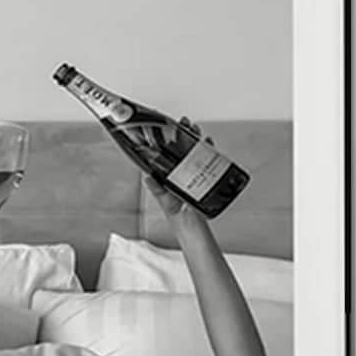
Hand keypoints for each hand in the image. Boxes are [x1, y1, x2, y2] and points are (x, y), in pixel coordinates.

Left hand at [143, 117, 213, 234]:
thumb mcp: (166, 202)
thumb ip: (158, 190)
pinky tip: (208, 144)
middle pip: (183, 149)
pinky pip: (209, 162)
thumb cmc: (180, 220)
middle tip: (184, 123)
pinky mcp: (208, 181)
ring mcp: (196, 176)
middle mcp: (183, 174)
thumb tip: (146, 176)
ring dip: (196, 139)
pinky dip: (209, 151)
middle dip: (184, 134)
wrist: (197, 232)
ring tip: (195, 130)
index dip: (169, 139)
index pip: (169, 154)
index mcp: (171, 178)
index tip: (169, 126)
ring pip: (196, 152)